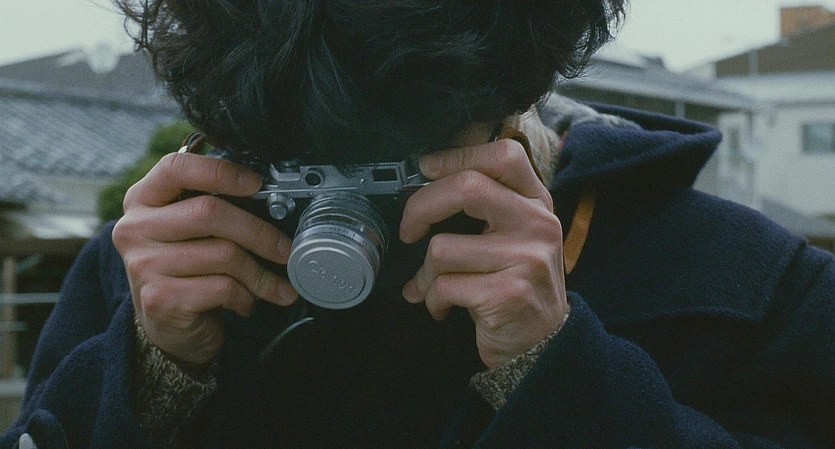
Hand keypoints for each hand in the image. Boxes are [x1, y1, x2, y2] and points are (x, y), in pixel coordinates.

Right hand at [112, 152, 297, 366]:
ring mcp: (144, 265)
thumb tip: (271, 198)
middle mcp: (135, 228)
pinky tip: (246, 302)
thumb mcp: (190, 231)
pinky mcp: (160, 299)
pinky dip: (246, 296)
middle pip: (209, 212)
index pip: (176, 168)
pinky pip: (223, 287)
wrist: (166, 326)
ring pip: (224, 254)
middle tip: (286, 249)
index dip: (220, 171)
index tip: (256, 183)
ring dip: (260, 273)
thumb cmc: (188, 269)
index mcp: (143, 200)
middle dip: (259, 232)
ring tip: (274, 284)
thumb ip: (215, 208)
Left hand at [400, 139, 567, 368]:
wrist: (542, 343)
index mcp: (536, 202)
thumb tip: (428, 176)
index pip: (504, 155)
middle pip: (466, 188)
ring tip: (433, 286)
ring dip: (425, 274)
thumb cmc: (515, 282)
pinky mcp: (508, 294)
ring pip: (442, 248)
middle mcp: (537, 224)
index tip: (426, 168)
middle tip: (408, 231)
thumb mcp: (516, 235)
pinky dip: (433, 300)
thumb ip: (488, 203)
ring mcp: (526, 259)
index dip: (458, 155)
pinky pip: (444, 286)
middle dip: (420, 208)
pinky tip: (444, 307)